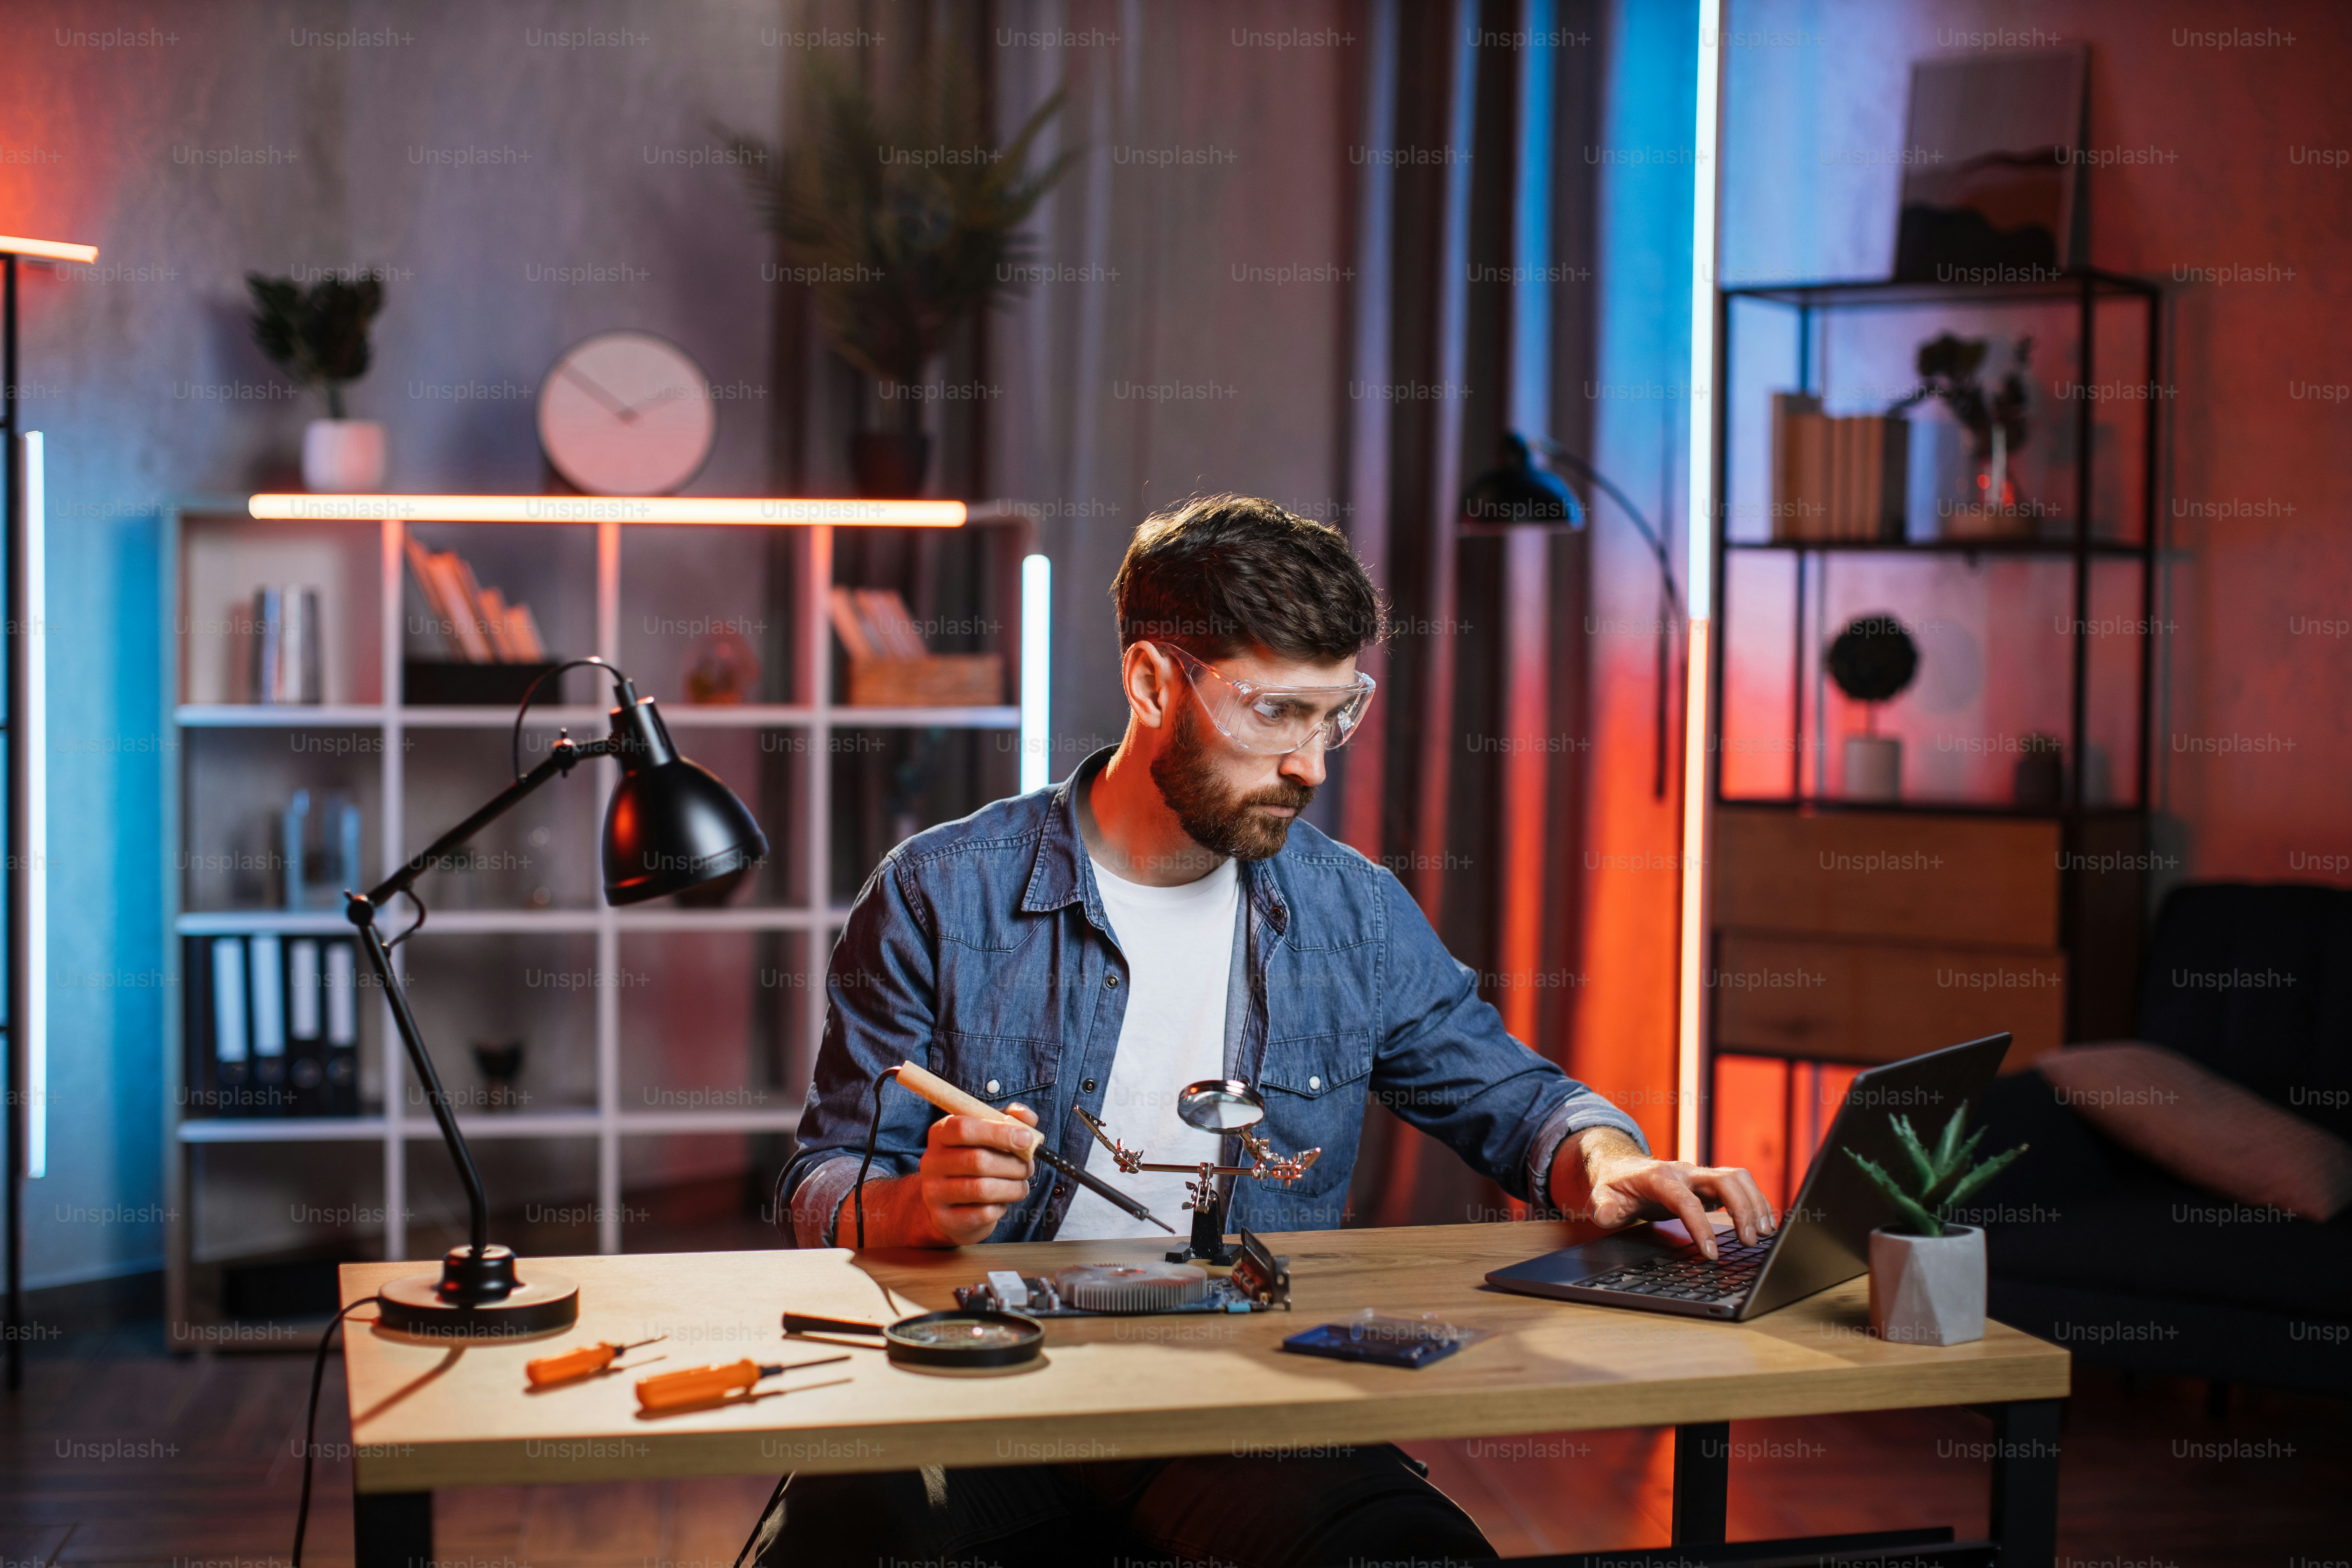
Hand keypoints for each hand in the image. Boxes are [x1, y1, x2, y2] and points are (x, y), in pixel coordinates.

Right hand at [901, 1102, 1041, 1246]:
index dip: (999, 1132)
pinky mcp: (944, 1219)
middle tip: (1028, 1167)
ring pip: (982, 1189)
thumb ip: (1011, 1119)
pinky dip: (1001, 1207)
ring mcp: (934, 1193)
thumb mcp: (991, 1134)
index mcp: (941, 1133)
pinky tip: (1001, 1203)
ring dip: (1012, 1187)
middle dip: (1013, 1164)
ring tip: (1020, 1186)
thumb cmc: (977, 1161)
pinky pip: (983, 1213)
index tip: (1026, 1139)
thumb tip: (1028, 1118)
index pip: (963, 1128)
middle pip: (977, 1160)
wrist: (954, 1204)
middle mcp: (931, 1161)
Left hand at [1557, 1128, 1776, 1260]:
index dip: (1701, 1226)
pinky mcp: (1709, 1183)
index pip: (1686, 1200)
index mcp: (1659, 1178)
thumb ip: (1602, 1207)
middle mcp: (1684, 1171)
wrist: (1621, 1168)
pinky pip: (1740, 1185)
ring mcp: (1700, 1175)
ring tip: (1765, 1233)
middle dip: (1742, 1209)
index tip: (1712, 1254)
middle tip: (1751, 1241)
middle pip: (1723, 1180)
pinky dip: (1756, 1201)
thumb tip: (1604, 1214)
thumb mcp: (1601, 1198)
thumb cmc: (1614, 1186)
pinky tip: (1765, 1223)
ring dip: (1755, 1203)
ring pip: (1737, 1178)